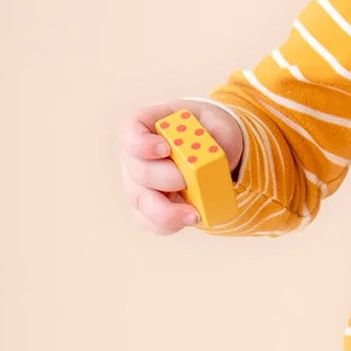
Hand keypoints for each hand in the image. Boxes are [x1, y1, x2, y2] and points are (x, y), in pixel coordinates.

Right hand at [119, 101, 242, 234]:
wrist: (212, 155)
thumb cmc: (210, 133)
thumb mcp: (220, 126)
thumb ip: (219, 136)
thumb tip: (212, 155)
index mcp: (148, 127)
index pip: (130, 133)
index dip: (142, 144)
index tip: (165, 149)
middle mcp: (136, 156)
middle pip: (137, 171)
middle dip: (163, 178)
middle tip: (186, 181)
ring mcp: (139, 184)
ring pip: (140, 201)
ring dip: (165, 211)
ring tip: (194, 215)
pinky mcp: (148, 207)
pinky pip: (149, 221)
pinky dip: (168, 224)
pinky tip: (188, 220)